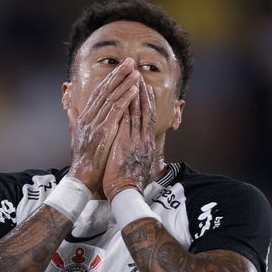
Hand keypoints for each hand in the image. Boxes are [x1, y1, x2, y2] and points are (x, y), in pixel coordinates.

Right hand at [67, 59, 140, 193]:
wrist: (82, 176)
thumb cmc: (83, 160)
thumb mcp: (77, 137)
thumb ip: (74, 122)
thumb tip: (70, 110)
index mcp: (86, 117)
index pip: (99, 93)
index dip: (110, 79)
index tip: (121, 69)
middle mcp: (90, 117)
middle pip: (106, 90)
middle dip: (119, 74)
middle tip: (131, 62)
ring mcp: (96, 123)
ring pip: (112, 97)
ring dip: (125, 83)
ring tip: (136, 72)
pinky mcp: (104, 131)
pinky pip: (116, 111)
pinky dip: (126, 98)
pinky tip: (135, 90)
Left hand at [102, 75, 157, 199]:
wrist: (127, 194)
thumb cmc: (131, 184)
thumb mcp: (139, 166)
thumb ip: (140, 155)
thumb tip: (142, 153)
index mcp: (146, 145)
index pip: (148, 120)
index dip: (146, 103)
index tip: (144, 90)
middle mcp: (144, 140)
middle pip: (145, 112)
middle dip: (143, 93)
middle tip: (140, 77)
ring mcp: (137, 140)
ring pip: (138, 113)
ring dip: (136, 95)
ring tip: (134, 79)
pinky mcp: (127, 142)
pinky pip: (127, 120)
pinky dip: (127, 107)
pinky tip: (124, 95)